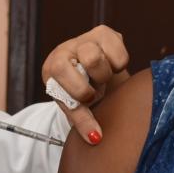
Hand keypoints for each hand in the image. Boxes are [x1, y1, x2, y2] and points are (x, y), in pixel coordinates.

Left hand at [42, 25, 129, 144]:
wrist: (90, 77)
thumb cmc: (79, 92)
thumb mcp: (75, 107)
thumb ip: (82, 121)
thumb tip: (96, 138)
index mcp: (53, 65)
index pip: (61, 70)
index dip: (79, 88)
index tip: (87, 99)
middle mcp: (68, 47)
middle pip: (90, 58)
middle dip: (97, 79)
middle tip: (96, 86)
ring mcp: (87, 37)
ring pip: (105, 54)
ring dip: (106, 72)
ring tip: (101, 77)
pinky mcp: (106, 34)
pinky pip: (120, 53)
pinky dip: (119, 64)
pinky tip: (110, 67)